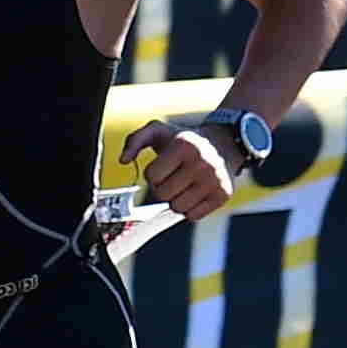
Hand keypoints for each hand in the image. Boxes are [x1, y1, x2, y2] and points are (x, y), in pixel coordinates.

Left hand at [124, 115, 241, 221]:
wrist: (223, 144)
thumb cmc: (185, 141)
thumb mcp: (159, 131)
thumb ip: (135, 140)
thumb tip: (123, 160)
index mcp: (184, 145)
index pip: (152, 176)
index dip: (153, 174)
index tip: (164, 167)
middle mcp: (202, 162)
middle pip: (163, 194)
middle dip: (163, 188)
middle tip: (174, 176)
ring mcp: (215, 180)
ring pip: (177, 208)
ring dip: (176, 199)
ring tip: (185, 184)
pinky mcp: (223, 195)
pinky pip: (193, 216)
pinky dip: (190, 208)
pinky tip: (196, 192)